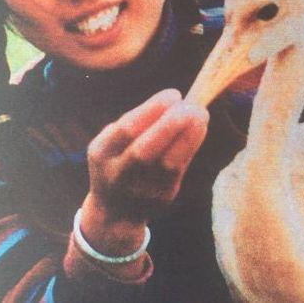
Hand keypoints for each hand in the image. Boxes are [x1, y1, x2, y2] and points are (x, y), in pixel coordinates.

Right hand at [80, 89, 208, 254]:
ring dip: (189, 136)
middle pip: (144, 152)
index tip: (174, 94)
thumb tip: (174, 100)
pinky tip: (199, 129)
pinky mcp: (163, 198)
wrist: (115, 210)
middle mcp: (118, 175)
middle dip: (170, 126)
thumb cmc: (118, 160)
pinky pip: (179, 170)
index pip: (126, 130)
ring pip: (168, 164)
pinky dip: (191, 145)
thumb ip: (136, 122)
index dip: (152, 110)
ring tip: (201, 114)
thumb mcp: (113, 141)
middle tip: (192, 105)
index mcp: (102, 153)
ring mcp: (141, 190)